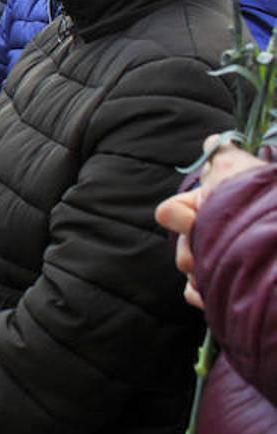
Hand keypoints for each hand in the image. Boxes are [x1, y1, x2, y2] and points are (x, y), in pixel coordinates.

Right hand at [157, 135, 266, 310]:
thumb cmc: (263, 199)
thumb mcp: (237, 172)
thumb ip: (221, 155)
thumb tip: (213, 140)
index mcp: (209, 207)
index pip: (169, 213)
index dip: (181, 216)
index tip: (198, 217)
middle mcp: (209, 233)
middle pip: (180, 247)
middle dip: (192, 248)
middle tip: (215, 246)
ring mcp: (215, 261)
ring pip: (188, 269)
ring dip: (202, 272)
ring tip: (227, 268)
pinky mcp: (220, 287)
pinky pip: (194, 293)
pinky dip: (199, 293)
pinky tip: (211, 291)